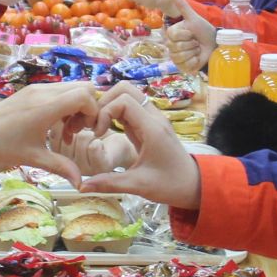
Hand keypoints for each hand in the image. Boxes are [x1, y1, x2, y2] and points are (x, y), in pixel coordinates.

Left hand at [0, 80, 100, 186]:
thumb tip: (80, 183)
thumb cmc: (2, 145)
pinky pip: (60, 90)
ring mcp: (38, 88)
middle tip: (78, 131)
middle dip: (88, 109)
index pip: (84, 95)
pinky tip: (56, 125)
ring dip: (77, 107)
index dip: (93, 112)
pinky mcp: (33, 89)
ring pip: (72, 87)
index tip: (87, 131)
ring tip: (67, 131)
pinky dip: (66, 104)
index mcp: (46, 107)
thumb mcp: (33, 158)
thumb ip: (60, 167)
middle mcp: (44, 92)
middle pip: (83, 87)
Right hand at [77, 86, 203, 209]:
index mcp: (152, 128)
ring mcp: (153, 118)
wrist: (194, 185)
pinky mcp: (150, 124)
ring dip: (110, 106)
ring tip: (98, 127)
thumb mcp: (139, 186)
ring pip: (128, 95)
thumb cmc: (170, 185)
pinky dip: (116, 113)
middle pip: (125, 89)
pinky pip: (131, 108)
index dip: (104, 112)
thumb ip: (110, 183)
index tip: (97, 134)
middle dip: (105, 102)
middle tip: (94, 125)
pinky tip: (107, 130)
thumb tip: (81, 187)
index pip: (123, 101)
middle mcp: (153, 117)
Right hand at [165, 10, 214, 73]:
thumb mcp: (194, 18)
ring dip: (193, 52)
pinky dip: (195, 61)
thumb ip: (183, 6)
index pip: (173, 36)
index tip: (192, 33)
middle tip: (196, 42)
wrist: (213, 44)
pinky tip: (197, 58)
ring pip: (180, 57)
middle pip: (177, 47)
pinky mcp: (182, 67)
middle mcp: (171, 46)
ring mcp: (176, 57)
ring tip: (197, 49)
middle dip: (191, 44)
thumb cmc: (203, 31)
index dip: (186, 34)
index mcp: (172, 34)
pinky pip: (186, 66)